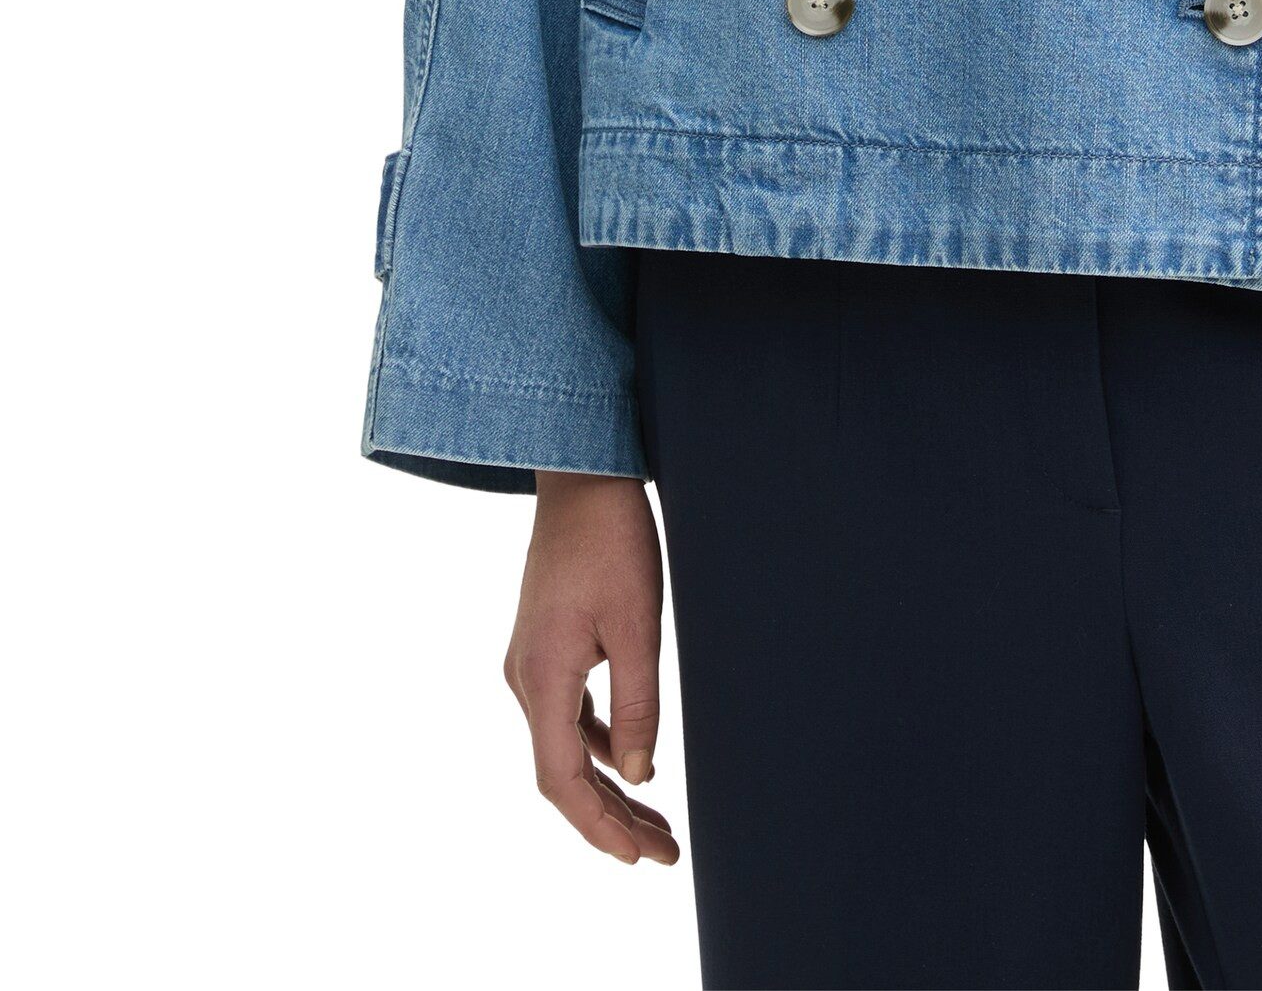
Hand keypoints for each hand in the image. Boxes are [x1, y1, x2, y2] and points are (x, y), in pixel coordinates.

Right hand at [504, 472, 680, 865]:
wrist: (581, 476)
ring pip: (565, 747)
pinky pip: (567, 716)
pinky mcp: (544, 647)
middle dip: (612, 818)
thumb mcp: (639, 623)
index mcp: (541, 678)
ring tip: (655, 821)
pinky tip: (631, 761)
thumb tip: (641, 775)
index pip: (561, 781)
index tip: (641, 857)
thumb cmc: (613, 540)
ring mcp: (530, 664)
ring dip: (608, 786)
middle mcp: (524, 679)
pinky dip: (598, 747)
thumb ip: (638, 703)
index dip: (599, 827)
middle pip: (563, 773)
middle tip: (664, 851)